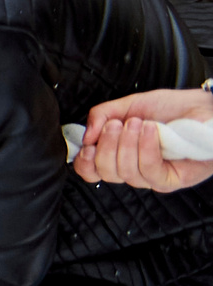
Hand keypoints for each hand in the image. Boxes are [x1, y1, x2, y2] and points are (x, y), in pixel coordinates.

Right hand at [76, 88, 212, 191]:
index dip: (84, 162)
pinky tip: (152, 131)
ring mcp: (152, 177)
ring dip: (128, 143)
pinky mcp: (170, 180)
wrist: (203, 108)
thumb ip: (102, 115)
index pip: (92, 171)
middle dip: (107, 145)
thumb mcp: (130, 105)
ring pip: (125, 171)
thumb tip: (86, 135)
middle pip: (105, 173)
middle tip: (116, 125)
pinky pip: (148, 170)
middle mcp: (134, 169)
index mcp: (120, 154)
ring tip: (139, 123)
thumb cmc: (173, 108)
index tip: (87, 145)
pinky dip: (146, 148)